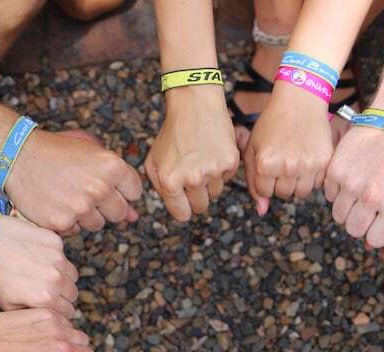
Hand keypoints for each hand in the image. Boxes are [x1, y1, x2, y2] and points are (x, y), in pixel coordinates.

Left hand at [0, 216, 78, 316]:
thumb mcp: (7, 304)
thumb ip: (33, 312)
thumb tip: (49, 316)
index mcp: (45, 298)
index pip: (67, 311)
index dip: (59, 311)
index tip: (50, 306)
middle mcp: (56, 279)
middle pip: (72, 294)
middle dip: (62, 295)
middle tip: (45, 290)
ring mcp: (58, 258)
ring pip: (72, 275)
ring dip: (62, 277)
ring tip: (41, 274)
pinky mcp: (55, 241)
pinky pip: (63, 255)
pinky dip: (54, 258)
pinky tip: (35, 256)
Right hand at [7, 130, 142, 234]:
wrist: (18, 156)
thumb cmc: (57, 152)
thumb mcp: (92, 154)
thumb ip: (119, 182)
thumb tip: (135, 217)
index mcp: (112, 166)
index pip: (135, 192)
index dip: (120, 190)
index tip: (104, 183)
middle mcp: (99, 188)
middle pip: (120, 213)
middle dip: (106, 206)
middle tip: (84, 190)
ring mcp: (81, 207)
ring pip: (97, 224)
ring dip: (86, 215)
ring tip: (67, 195)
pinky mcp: (62, 222)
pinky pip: (75, 230)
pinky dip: (66, 221)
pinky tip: (55, 203)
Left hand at [145, 86, 238, 221]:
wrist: (194, 105)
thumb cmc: (172, 134)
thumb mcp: (153, 161)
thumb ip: (159, 187)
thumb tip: (174, 206)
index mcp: (170, 181)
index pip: (182, 214)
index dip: (183, 209)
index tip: (184, 202)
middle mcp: (192, 179)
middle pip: (200, 207)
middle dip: (197, 197)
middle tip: (193, 178)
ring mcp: (213, 171)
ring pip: (215, 193)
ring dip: (209, 183)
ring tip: (201, 161)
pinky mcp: (230, 162)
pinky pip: (227, 178)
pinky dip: (221, 170)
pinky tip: (212, 153)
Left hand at [244, 85, 332, 215]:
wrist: (300, 101)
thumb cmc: (272, 123)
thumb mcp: (254, 148)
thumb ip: (253, 182)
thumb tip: (262, 211)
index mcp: (266, 164)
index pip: (264, 192)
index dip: (264, 180)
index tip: (268, 165)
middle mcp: (287, 167)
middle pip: (283, 194)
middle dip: (280, 183)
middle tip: (282, 162)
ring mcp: (308, 165)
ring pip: (301, 193)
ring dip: (297, 182)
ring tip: (294, 162)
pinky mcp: (324, 162)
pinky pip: (317, 183)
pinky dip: (312, 176)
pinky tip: (307, 159)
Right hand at [325, 127, 383, 246]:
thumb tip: (374, 247)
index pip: (374, 241)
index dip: (375, 233)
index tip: (377, 223)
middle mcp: (371, 199)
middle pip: (353, 230)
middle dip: (359, 222)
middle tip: (366, 208)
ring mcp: (351, 185)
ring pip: (338, 215)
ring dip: (346, 208)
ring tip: (358, 192)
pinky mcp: (336, 171)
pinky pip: (329, 195)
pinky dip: (337, 190)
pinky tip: (351, 178)